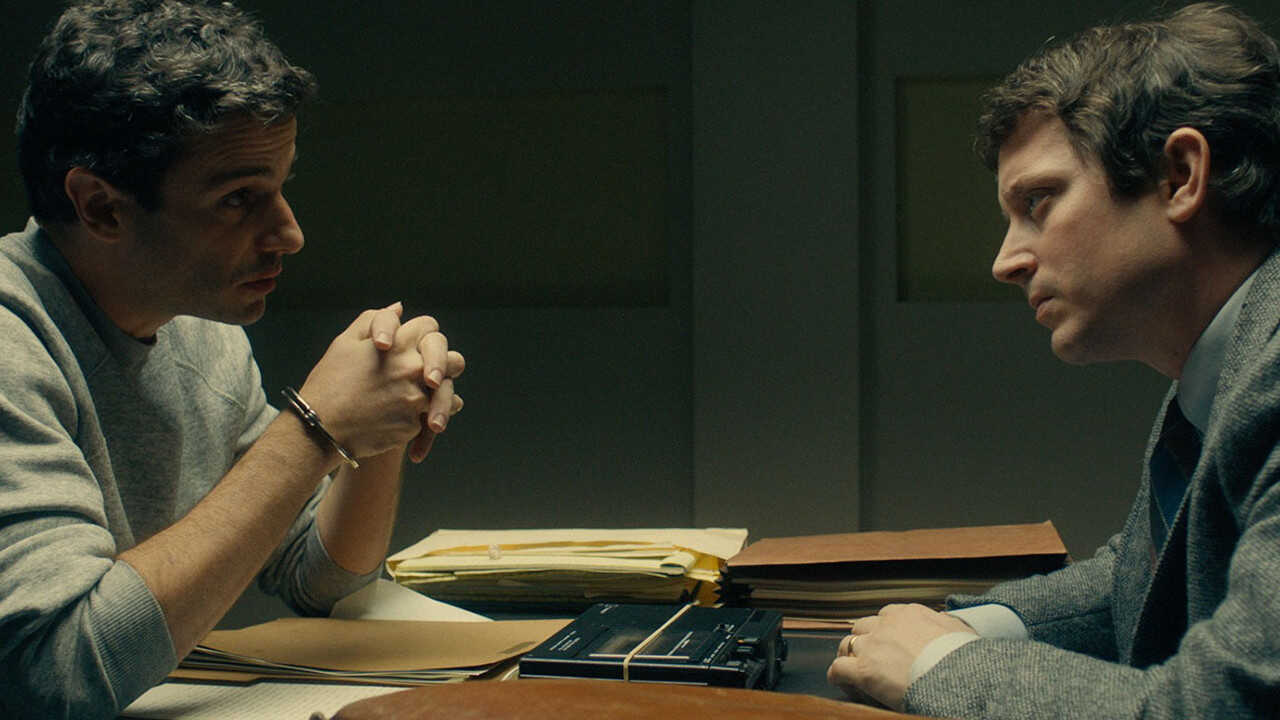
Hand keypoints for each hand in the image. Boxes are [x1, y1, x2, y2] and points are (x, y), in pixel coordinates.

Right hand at [297, 302, 463, 460]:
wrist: (320, 427)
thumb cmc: (329, 382)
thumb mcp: (346, 343)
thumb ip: (376, 321)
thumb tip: (399, 309)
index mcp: (399, 343)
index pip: (431, 328)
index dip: (426, 336)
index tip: (419, 347)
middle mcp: (413, 369)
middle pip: (455, 362)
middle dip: (447, 368)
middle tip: (434, 377)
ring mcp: (416, 398)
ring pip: (450, 396)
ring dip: (441, 399)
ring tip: (428, 407)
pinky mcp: (414, 425)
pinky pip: (431, 422)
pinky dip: (424, 422)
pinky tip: (408, 424)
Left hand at [826, 603, 974, 709]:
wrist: (956, 676)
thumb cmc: (962, 656)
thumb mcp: (958, 629)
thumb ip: (945, 623)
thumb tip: (944, 620)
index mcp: (908, 614)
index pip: (886, 616)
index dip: (885, 630)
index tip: (889, 642)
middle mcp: (886, 625)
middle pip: (863, 628)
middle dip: (864, 640)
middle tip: (869, 656)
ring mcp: (872, 647)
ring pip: (847, 645)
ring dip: (848, 656)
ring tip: (852, 668)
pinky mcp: (863, 670)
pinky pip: (838, 669)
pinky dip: (838, 676)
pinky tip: (843, 683)